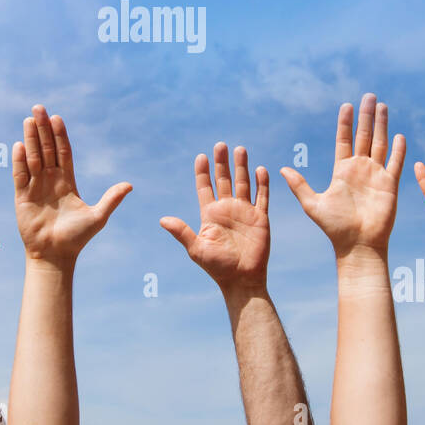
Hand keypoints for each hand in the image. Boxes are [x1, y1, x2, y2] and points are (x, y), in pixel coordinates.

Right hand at [12, 105, 131, 265]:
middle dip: (42, 128)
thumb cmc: (76, 238)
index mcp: (67, 181)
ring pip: (33, 157)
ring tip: (29, 119)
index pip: (63, 152)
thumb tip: (130, 185)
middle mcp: (50, 180)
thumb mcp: (98, 217)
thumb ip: (111, 199)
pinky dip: (20, 160)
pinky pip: (20, 174)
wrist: (55, 256)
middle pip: (46, 148)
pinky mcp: (22, 197)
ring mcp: (35, 187)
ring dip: (30, 138)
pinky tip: (20, 144)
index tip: (57, 118)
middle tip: (38, 108)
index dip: (60, 135)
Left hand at [162, 143, 270, 291]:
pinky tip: (260, 169)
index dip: (202, 172)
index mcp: (210, 215)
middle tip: (220, 145)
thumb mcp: (196, 249)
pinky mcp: (260, 218)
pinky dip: (261, 183)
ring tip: (240, 149)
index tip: (201, 157)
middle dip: (222, 163)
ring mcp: (244, 212)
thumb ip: (182, 232)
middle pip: (223, 180)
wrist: (242, 280)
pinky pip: (262, 197)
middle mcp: (227, 210)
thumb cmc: (217, 267)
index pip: (205, 188)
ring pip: (243, 183)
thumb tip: (162, 219)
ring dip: (241, 167)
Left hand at [281, 93, 404, 260]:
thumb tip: (281, 169)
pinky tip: (399, 135)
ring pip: (380, 144)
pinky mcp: (389, 185)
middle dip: (367, 116)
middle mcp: (360, 169)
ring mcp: (376, 176)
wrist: (357, 245)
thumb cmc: (334, 228)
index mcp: (342, 171)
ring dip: (382, 125)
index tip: (346, 105)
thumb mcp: (312, 204)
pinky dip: (397, 150)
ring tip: (383, 106)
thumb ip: (299, 185)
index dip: (345, 123)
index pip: (344, 140)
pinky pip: (395, 163)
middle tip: (369, 96)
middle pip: (364, 136)